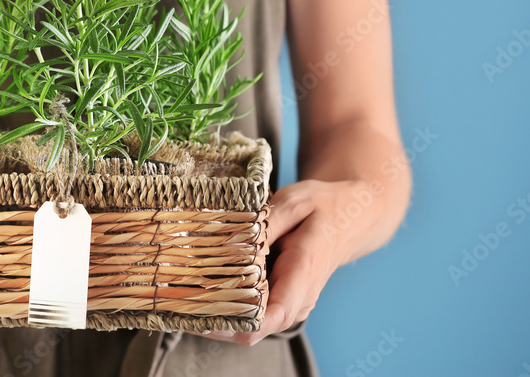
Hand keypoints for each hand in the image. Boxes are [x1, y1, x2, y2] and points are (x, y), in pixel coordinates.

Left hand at [191, 178, 379, 346]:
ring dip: (218, 316)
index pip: (275, 315)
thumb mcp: (295, 202)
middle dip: (217, 321)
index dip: (241, 324)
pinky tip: (198, 292)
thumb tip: (232, 242)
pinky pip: (254, 312)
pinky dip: (228, 306)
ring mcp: (290, 301)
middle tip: (177, 302)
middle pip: (256, 327)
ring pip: (252, 324)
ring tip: (180, 297)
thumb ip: (265, 223)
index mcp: (304, 272)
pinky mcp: (281, 297)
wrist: (352, 215)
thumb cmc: (323, 206)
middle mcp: (298, 296)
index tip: (207, 318)